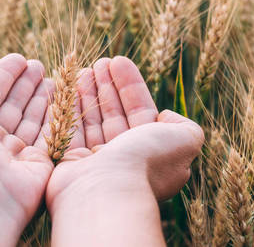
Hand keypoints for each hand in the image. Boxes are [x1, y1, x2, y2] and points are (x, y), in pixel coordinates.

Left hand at [0, 54, 53, 245]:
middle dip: (26, 84)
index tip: (19, 59)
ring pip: (32, 119)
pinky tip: (62, 99)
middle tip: (39, 65)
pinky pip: (49, 136)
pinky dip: (56, 117)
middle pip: (13, 105)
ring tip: (55, 78)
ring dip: (42, 97)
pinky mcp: (39, 165)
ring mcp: (16, 154)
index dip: (4, 76)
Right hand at [40, 56, 203, 246]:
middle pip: (114, 113)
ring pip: (91, 120)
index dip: (130, 85)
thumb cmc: (145, 162)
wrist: (106, 191)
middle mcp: (124, 157)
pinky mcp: (70, 163)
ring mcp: (96, 162)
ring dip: (88, 93)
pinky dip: (69, 109)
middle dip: (106, 86)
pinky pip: (70, 130)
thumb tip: (166, 116)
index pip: (140, 111)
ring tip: (81, 70)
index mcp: (150, 151)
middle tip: (98, 62)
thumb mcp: (185, 140)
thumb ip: (186, 126)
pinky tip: (67, 89)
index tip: (117, 60)